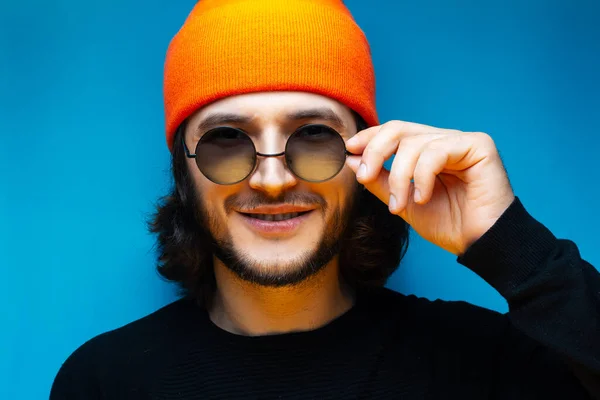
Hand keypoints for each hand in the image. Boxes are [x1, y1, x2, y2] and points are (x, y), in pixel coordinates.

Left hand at [345, 120, 514, 255]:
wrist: (478, 244)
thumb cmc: (447, 224)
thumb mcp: (401, 202)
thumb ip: (379, 180)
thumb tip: (350, 159)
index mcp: (427, 150)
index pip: (394, 132)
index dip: (369, 137)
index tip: (349, 149)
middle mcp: (443, 140)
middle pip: (399, 129)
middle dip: (375, 151)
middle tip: (363, 176)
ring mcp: (461, 141)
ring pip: (414, 142)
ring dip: (399, 176)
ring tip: (399, 204)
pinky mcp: (478, 145)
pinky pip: (436, 151)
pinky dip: (422, 176)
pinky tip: (422, 197)